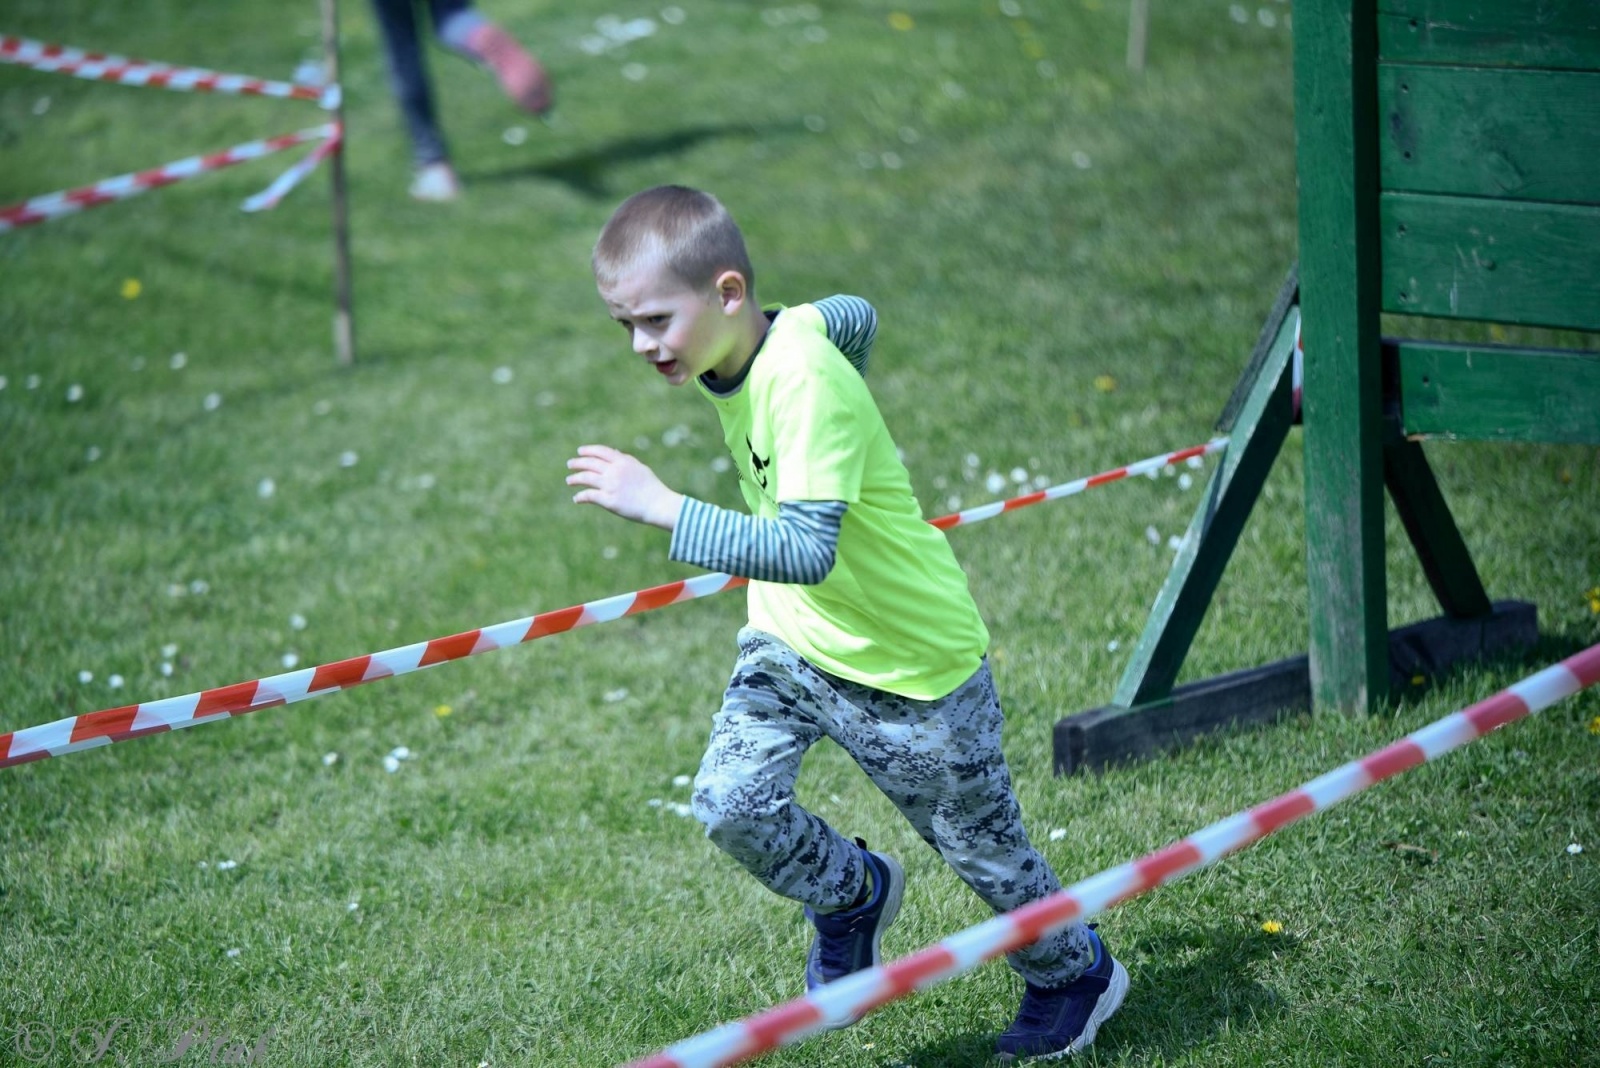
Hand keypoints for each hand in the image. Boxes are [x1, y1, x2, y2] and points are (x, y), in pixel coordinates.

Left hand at [565, 444, 683, 529]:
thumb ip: (626, 459)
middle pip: (590, 463)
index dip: (588, 450)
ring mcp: (611, 485)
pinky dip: (581, 497)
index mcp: (623, 462)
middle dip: (578, 463)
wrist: (658, 504)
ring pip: (586, 478)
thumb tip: (614, 452)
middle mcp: (615, 471)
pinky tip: (577, 499)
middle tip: (570, 464)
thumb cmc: (652, 487)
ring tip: (569, 481)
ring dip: (575, 478)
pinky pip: (589, 496)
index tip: (580, 451)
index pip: (601, 451)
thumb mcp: (640, 468)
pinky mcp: (609, 501)